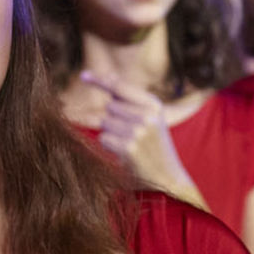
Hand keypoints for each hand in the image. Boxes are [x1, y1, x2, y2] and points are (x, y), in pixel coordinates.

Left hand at [79, 70, 196, 192]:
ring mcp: (138, 131)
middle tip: (132, 135)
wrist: (169, 178)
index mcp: (154, 105)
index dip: (100, 81)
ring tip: (131, 144)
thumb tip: (108, 77)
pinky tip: (125, 154)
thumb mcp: (149, 119)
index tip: (83, 76)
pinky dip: (110, 146)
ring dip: (112, 134)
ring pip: (105, 123)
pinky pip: (104, 138)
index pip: (121, 88)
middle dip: (114, 119)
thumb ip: (129, 99)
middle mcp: (147, 116)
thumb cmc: (154, 146)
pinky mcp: (128, 147)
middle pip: (110, 107)